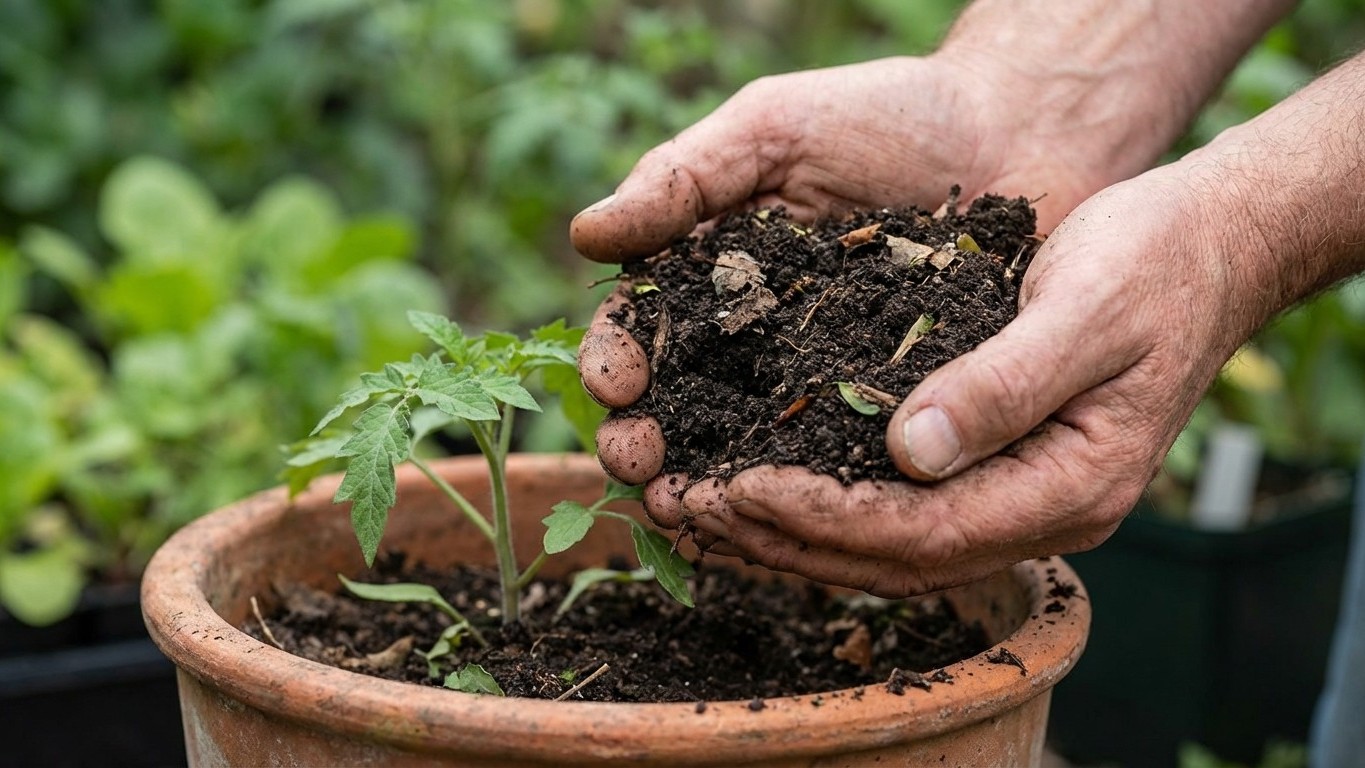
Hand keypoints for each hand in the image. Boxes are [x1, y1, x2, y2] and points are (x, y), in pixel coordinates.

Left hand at [592, 166, 1250, 594]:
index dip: (826, 517)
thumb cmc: (1154, 264)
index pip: (927, 533)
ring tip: (697, 505)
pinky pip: (896, 511)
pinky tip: (757, 484)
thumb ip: (1005, 385)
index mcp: (1074, 485)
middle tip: (687, 506)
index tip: (738, 486)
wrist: (1205, 248)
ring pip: (888, 547)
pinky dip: (822, 504)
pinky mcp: (994, 469)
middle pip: (895, 558)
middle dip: (784, 538)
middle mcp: (1042, 511)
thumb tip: (911, 452)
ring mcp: (1020, 498)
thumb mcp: (1087, 309)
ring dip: (789, 533)